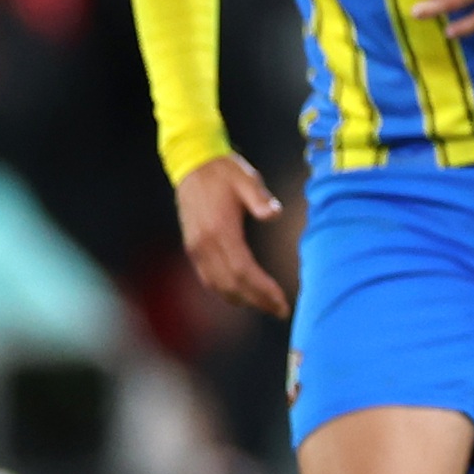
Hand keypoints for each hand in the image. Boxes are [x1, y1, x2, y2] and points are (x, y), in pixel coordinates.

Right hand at [176, 153, 288, 319]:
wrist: (193, 164)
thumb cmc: (225, 171)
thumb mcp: (247, 179)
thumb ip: (260, 198)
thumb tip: (274, 213)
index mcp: (219, 230)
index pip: (243, 270)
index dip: (262, 289)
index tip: (281, 301)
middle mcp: (204, 244)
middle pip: (231, 284)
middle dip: (257, 301)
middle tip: (280, 310)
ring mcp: (195, 248)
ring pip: (217, 285)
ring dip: (241, 300)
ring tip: (265, 306)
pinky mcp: (192, 247)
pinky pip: (207, 278)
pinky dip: (224, 291)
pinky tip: (241, 295)